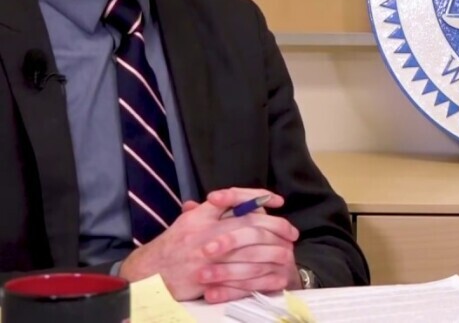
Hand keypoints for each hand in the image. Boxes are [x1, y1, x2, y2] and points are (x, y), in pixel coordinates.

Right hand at [119, 187, 298, 302]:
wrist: (148, 274)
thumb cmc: (171, 246)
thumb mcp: (189, 220)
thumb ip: (213, 209)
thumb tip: (240, 198)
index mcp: (200, 216)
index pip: (232, 197)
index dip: (258, 197)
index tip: (277, 201)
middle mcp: (204, 234)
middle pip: (249, 225)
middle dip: (276, 228)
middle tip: (292, 232)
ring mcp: (205, 257)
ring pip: (249, 252)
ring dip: (273, 252)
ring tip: (288, 253)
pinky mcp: (207, 280)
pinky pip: (240, 278)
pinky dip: (261, 277)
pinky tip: (275, 275)